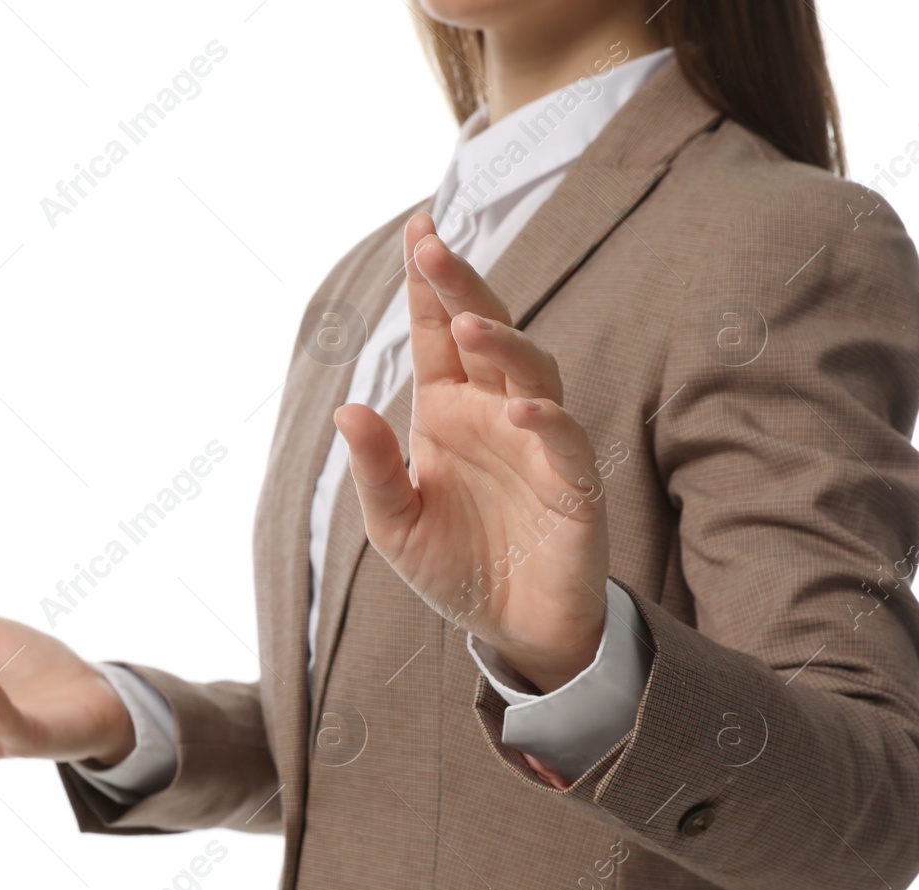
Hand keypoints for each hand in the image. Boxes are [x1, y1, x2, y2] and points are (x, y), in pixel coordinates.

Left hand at [334, 212, 609, 692]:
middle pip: (485, 334)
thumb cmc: (455, 566)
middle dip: (461, 288)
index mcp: (447, 412)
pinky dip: (544, 420)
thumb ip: (373, 469)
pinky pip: (563, 440)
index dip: (428, 286)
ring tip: (469, 324)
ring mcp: (536, 443)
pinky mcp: (572, 484)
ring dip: (503, 345)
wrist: (513, 629)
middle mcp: (493, 413)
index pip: (437, 336)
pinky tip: (519, 409)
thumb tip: (346, 408)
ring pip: (529, 371)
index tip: (417, 230)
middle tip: (433, 246)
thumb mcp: (394, 524)